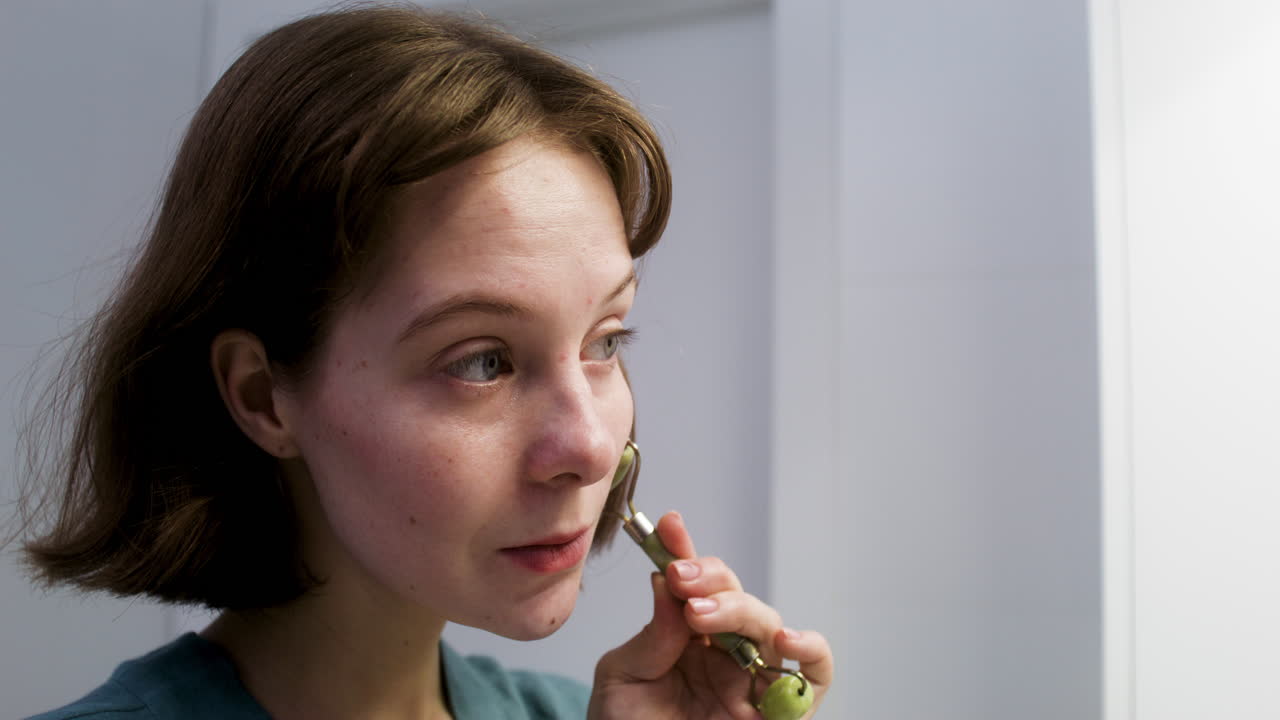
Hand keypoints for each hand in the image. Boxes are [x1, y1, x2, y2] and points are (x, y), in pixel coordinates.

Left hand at [589, 511, 833, 718]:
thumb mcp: (624, 678)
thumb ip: (652, 635)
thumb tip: (666, 581)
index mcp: (688, 636)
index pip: (696, 585)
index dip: (685, 552)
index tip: (669, 528)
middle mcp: (726, 652)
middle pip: (737, 597)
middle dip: (710, 582)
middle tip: (680, 582)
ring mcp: (754, 678)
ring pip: (770, 623)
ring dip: (741, 608)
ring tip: (704, 612)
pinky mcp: (779, 712)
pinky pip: (814, 678)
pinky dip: (811, 651)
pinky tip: (784, 639)